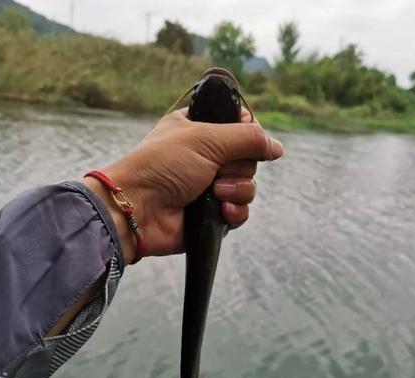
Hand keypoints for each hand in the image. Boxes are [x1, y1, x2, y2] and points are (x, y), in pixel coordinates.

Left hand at [83, 108, 283, 261]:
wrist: (137, 210)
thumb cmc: (162, 166)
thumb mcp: (207, 138)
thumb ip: (248, 138)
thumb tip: (277, 147)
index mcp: (199, 129)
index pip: (239, 125)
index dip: (248, 133)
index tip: (244, 138)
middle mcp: (205, 156)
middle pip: (248, 158)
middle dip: (239, 167)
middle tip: (218, 170)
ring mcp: (208, 186)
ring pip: (248, 186)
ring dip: (237, 190)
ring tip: (214, 192)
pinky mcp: (211, 214)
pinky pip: (240, 211)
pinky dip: (234, 211)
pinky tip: (220, 210)